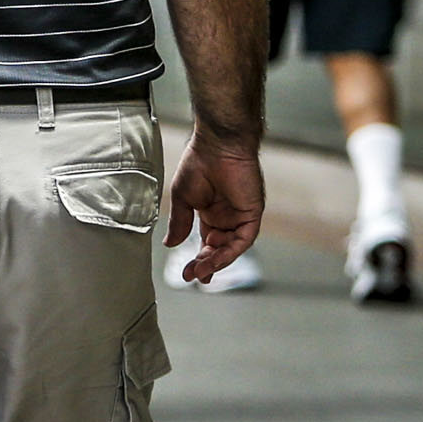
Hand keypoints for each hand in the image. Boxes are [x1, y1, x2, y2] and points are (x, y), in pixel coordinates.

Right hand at [164, 133, 263, 284]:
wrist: (217, 145)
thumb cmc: (199, 163)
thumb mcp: (182, 198)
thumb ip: (180, 223)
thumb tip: (171, 245)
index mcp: (211, 212)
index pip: (207, 242)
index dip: (198, 259)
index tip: (188, 273)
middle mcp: (227, 216)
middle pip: (219, 249)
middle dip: (207, 264)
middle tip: (192, 276)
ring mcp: (240, 216)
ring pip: (231, 248)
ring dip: (217, 261)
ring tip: (201, 270)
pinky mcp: (252, 213)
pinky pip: (244, 239)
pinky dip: (230, 251)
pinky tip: (216, 259)